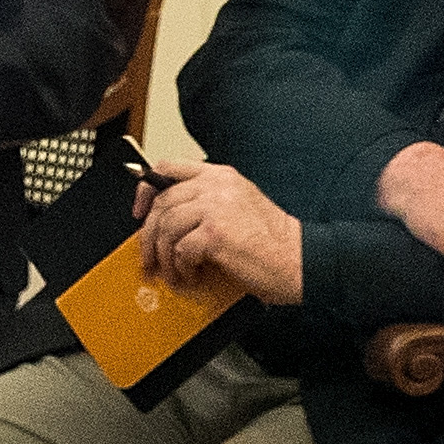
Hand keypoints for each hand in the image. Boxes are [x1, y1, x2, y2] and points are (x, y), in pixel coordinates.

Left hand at [134, 155, 304, 304]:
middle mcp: (217, 187)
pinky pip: (179, 250)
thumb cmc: (274, 242)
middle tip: (149, 256)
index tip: (140, 212)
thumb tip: (169, 217)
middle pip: (161, 203)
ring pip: (165, 228)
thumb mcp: (240, 205)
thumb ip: (207, 201)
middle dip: (148, 235)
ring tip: (173, 272)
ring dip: (163, 257)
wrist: (303, 261)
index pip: (168, 168)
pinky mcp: (216, 234)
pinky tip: (192, 275)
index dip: (146, 190)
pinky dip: (181, 268)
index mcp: (221, 176)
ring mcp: (216, 208)